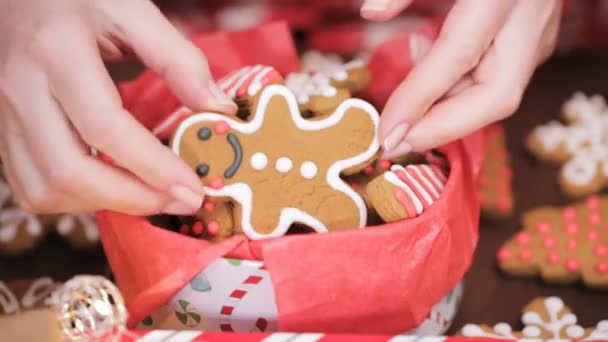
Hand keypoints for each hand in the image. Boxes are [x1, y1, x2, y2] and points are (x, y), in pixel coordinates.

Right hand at [0, 0, 236, 214]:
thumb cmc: (81, 0)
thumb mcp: (133, 10)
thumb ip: (179, 59)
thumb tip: (220, 110)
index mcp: (58, 51)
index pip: (105, 125)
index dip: (152, 167)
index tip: (193, 189)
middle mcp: (22, 88)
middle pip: (68, 171)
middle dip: (131, 200)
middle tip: (178, 201)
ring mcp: (6, 115)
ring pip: (43, 189)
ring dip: (101, 205)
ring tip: (148, 195)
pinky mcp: (4, 133)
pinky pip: (31, 186)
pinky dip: (75, 200)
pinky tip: (112, 185)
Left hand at [361, 0, 561, 158]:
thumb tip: (370, 12)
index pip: (456, 57)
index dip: (419, 101)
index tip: (386, 133)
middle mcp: (529, 18)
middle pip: (496, 96)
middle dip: (444, 127)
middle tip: (397, 141)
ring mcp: (540, 30)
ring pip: (498, 92)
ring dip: (448, 107)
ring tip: (408, 101)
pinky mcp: (537, 37)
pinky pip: (498, 77)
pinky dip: (460, 87)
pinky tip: (433, 72)